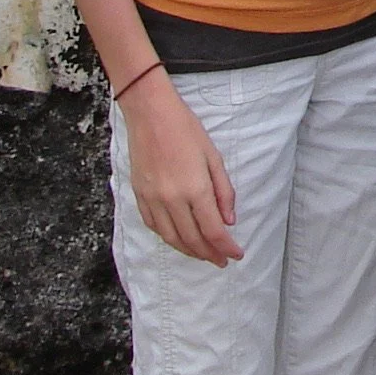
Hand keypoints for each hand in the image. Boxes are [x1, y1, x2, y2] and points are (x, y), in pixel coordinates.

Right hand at [121, 74, 244, 264]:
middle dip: (210, 254)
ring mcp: (153, 199)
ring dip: (189, 251)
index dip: (226, 247)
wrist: (150, 114)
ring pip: (171, 238)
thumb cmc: (185, 129)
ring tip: (203, 255)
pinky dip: (168, 238)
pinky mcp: (140, 196)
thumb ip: (223, 191)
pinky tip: (178, 239)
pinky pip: (154, 226)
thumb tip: (229, 220)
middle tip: (222, 260)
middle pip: (193, 239)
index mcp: (195, 188)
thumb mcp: (213, 156)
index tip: (236, 255)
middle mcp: (172, 199)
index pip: (213, 230)